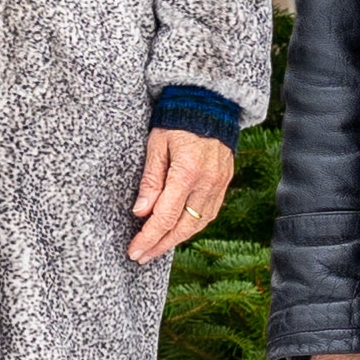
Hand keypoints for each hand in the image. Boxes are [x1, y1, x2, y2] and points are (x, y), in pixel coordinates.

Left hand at [129, 125, 235, 264]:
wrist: (209, 103)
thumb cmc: (176, 120)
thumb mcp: (156, 145)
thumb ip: (150, 180)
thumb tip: (140, 212)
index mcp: (187, 172)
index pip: (166, 216)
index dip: (149, 237)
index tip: (134, 250)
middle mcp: (207, 183)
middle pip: (184, 227)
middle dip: (161, 245)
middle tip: (141, 257)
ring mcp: (220, 184)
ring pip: (199, 224)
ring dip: (177, 239)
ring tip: (156, 248)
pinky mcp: (225, 182)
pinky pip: (209, 213)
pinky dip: (193, 226)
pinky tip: (178, 231)